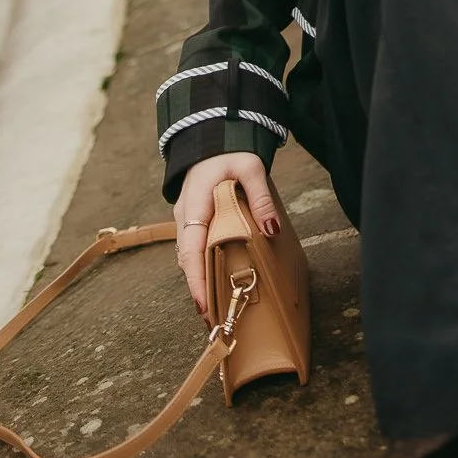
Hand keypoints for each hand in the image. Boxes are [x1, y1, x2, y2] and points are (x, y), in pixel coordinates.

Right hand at [174, 153, 279, 313]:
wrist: (212, 137)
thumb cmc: (230, 152)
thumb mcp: (250, 167)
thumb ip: (260, 197)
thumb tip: (271, 228)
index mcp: (196, 205)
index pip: (190, 250)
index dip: (195, 280)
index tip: (204, 305)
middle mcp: (185, 215)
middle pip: (187, 260)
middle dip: (198, 290)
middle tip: (214, 320)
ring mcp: (186, 218)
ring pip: (189, 256)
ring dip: (199, 281)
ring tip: (216, 309)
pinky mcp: (193, 219)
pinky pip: (194, 248)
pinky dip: (201, 267)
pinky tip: (214, 281)